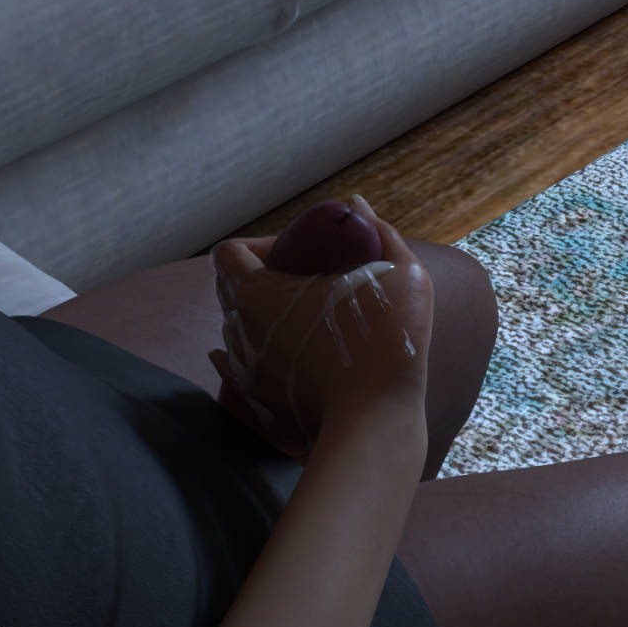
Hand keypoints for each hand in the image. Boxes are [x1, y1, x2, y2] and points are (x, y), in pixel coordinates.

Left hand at [207, 196, 432, 460]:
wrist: (376, 420)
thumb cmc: (386, 341)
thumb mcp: (399, 273)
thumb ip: (376, 232)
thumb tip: (358, 206)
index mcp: (257, 294)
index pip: (229, 253)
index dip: (259, 245)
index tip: (296, 253)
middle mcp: (239, 330)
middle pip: (229, 289)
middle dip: (260, 277)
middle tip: (303, 282)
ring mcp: (243, 370)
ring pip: (237, 329)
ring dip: (262, 317)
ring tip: (304, 319)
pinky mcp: (255, 402)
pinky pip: (238, 368)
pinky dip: (256, 353)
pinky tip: (282, 351)